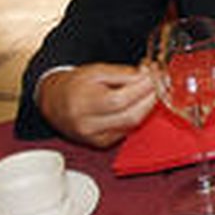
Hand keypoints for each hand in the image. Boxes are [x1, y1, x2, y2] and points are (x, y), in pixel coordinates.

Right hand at [37, 64, 156, 147]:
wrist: (54, 103)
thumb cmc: (75, 85)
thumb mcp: (97, 70)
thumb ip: (124, 73)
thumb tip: (149, 75)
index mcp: (82, 104)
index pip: (121, 100)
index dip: (143, 88)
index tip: (156, 76)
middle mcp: (87, 125)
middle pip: (131, 115)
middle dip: (151, 98)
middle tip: (159, 83)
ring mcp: (94, 137)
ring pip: (133, 124)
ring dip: (147, 106)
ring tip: (150, 91)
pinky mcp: (101, 143)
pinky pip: (128, 130)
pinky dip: (137, 115)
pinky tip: (138, 104)